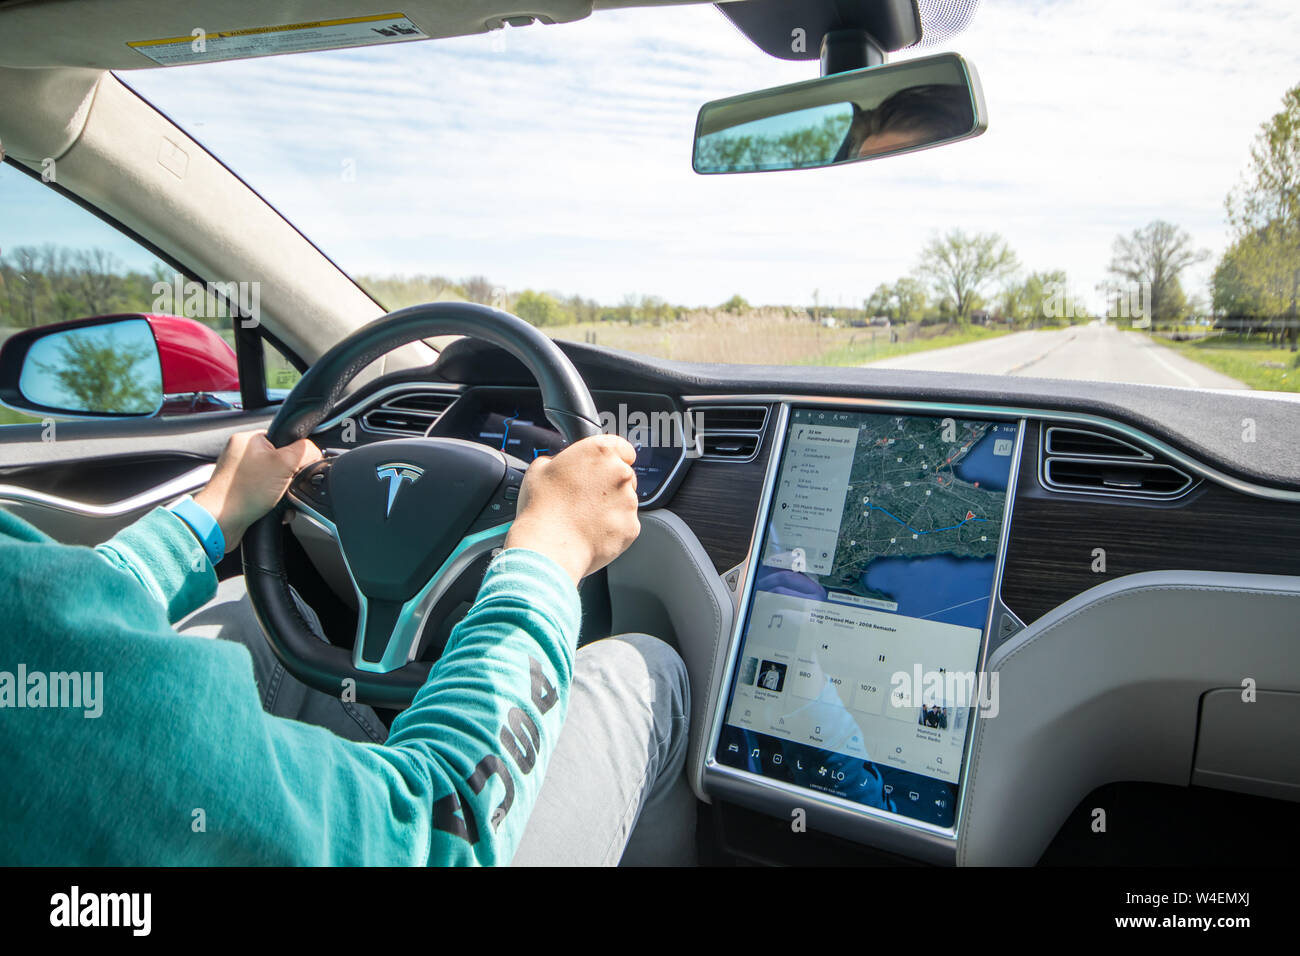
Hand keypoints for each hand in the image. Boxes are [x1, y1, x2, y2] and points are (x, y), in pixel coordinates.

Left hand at [193, 431, 320, 551]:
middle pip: (282, 462)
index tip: (296, 468)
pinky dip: (274, 504)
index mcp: (248, 439)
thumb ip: (304, 451)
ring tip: (278, 502)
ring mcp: (239, 475)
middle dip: (290, 479)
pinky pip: (267, 494)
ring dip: (284, 494)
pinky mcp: (240, 492)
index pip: (284, 439)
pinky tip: (274, 510)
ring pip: (276, 480)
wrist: (220, 522)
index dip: (295, 455)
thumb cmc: (242, 493)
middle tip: (285, 487)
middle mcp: (241, 455)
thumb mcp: (283, 464)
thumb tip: (314, 451)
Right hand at [504, 434, 639, 585]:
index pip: (622, 447)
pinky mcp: (631, 527)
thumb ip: (559, 460)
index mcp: (600, 452)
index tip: (604, 467)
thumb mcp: (540, 468)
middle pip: (624, 475)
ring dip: (611, 507)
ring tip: (584, 518)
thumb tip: (560, 465)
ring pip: (625, 501)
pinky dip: (613, 529)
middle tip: (585, 497)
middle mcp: (620, 473)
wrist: (549, 546)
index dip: (612, 458)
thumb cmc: (542, 508)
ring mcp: (629, 501)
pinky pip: (625, 525)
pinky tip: (591, 532)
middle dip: (609, 485)